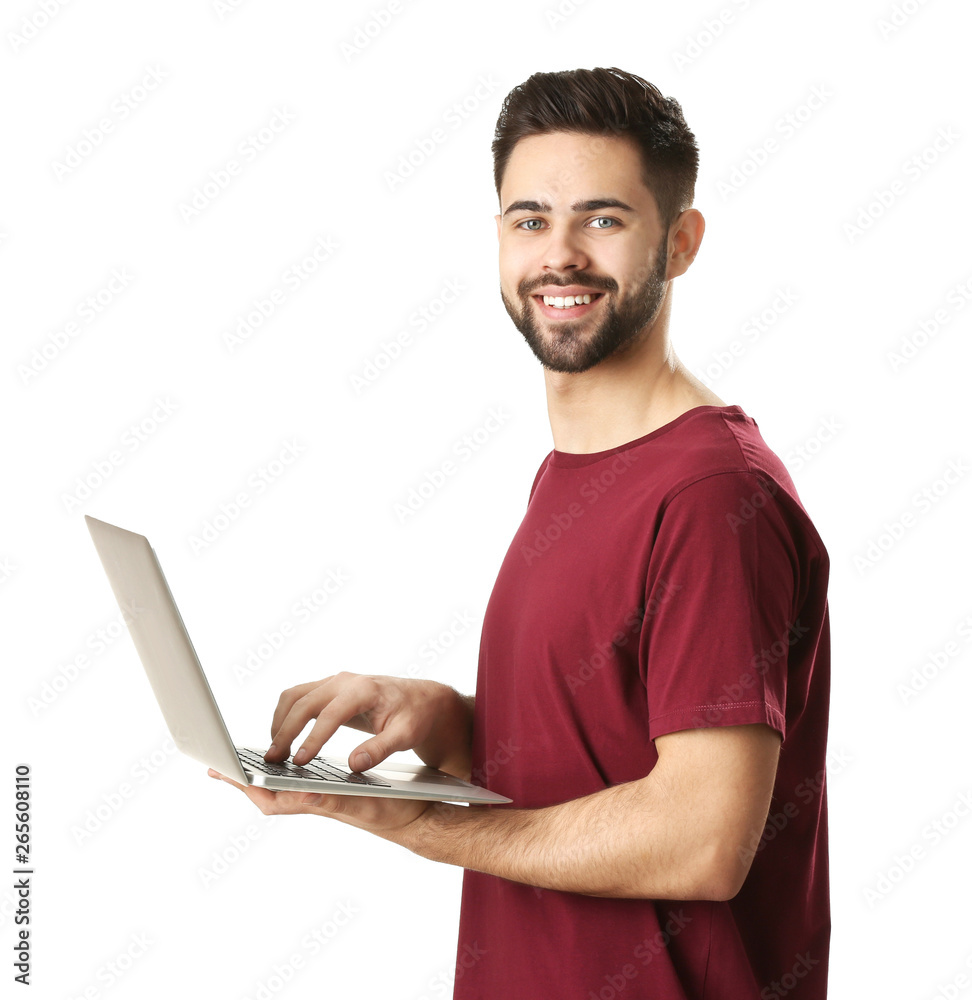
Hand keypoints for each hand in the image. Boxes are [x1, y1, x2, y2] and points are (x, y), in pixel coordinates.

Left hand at [206, 768, 435, 845]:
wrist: (420, 817)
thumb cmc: (399, 810)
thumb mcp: (369, 801)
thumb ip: (338, 799)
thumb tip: (304, 795)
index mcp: (321, 803)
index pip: (273, 797)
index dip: (247, 786)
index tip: (223, 772)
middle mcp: (318, 802)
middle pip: (271, 795)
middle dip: (244, 782)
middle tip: (218, 767)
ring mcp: (325, 799)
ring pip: (283, 790)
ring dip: (261, 778)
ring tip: (241, 765)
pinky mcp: (335, 794)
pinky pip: (300, 785)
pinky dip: (284, 775)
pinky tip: (283, 767)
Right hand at [262, 672, 472, 777]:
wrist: (420, 698)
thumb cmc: (414, 715)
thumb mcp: (405, 735)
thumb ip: (380, 749)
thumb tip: (354, 765)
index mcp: (364, 690)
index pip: (331, 714)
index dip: (313, 739)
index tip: (300, 762)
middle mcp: (345, 681)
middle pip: (304, 701)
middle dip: (285, 731)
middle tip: (273, 760)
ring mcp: (335, 682)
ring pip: (295, 696)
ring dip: (280, 721)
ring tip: (274, 752)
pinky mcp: (328, 689)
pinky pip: (299, 697)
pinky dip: (286, 715)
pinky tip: (283, 738)